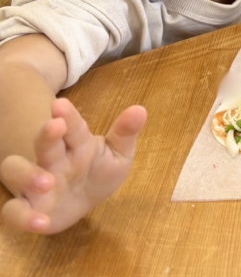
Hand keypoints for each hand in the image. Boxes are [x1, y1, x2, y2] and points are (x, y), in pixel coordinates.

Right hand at [1, 99, 146, 233]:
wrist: (81, 201)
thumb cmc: (98, 170)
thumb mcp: (118, 153)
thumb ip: (125, 134)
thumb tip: (140, 109)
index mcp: (77, 143)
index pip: (72, 126)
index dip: (68, 115)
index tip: (62, 104)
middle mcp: (52, 159)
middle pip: (42, 144)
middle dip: (46, 135)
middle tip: (54, 127)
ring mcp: (35, 183)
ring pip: (14, 171)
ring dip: (26, 174)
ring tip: (46, 182)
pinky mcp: (27, 208)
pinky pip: (13, 212)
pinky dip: (22, 217)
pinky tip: (41, 223)